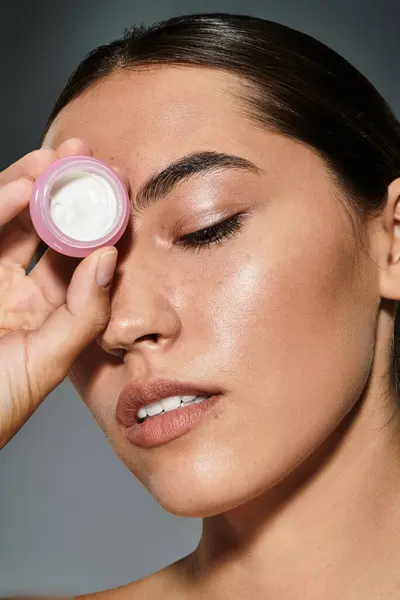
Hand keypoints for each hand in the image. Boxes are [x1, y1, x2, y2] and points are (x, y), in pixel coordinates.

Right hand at [0, 138, 118, 448]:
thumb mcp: (48, 361)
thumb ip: (83, 313)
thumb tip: (111, 259)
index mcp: (45, 310)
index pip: (76, 258)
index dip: (97, 225)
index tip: (120, 193)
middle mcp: (16, 288)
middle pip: (42, 229)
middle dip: (64, 193)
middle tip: (90, 159)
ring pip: (9, 219)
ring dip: (31, 185)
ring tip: (60, 158)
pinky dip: (1, 205)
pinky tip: (25, 186)